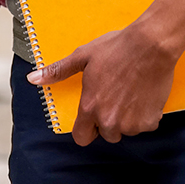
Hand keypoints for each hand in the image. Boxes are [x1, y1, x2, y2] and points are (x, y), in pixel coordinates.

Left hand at [29, 21, 178, 144]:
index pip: (81, 138)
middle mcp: (110, 120)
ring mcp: (132, 123)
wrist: (151, 45)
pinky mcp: (151, 121)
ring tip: (129, 93)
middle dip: (108, 121)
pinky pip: (145, 126)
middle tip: (113, 97)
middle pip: (106, 135)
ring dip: (127, 118)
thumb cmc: (116, 49)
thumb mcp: (82, 57)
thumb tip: (32, 79)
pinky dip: (144, 115)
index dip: (85, 129)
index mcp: (90, 107)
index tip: (91, 119)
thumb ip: (58, 72)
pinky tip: (142, 95)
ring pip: (126, 130)